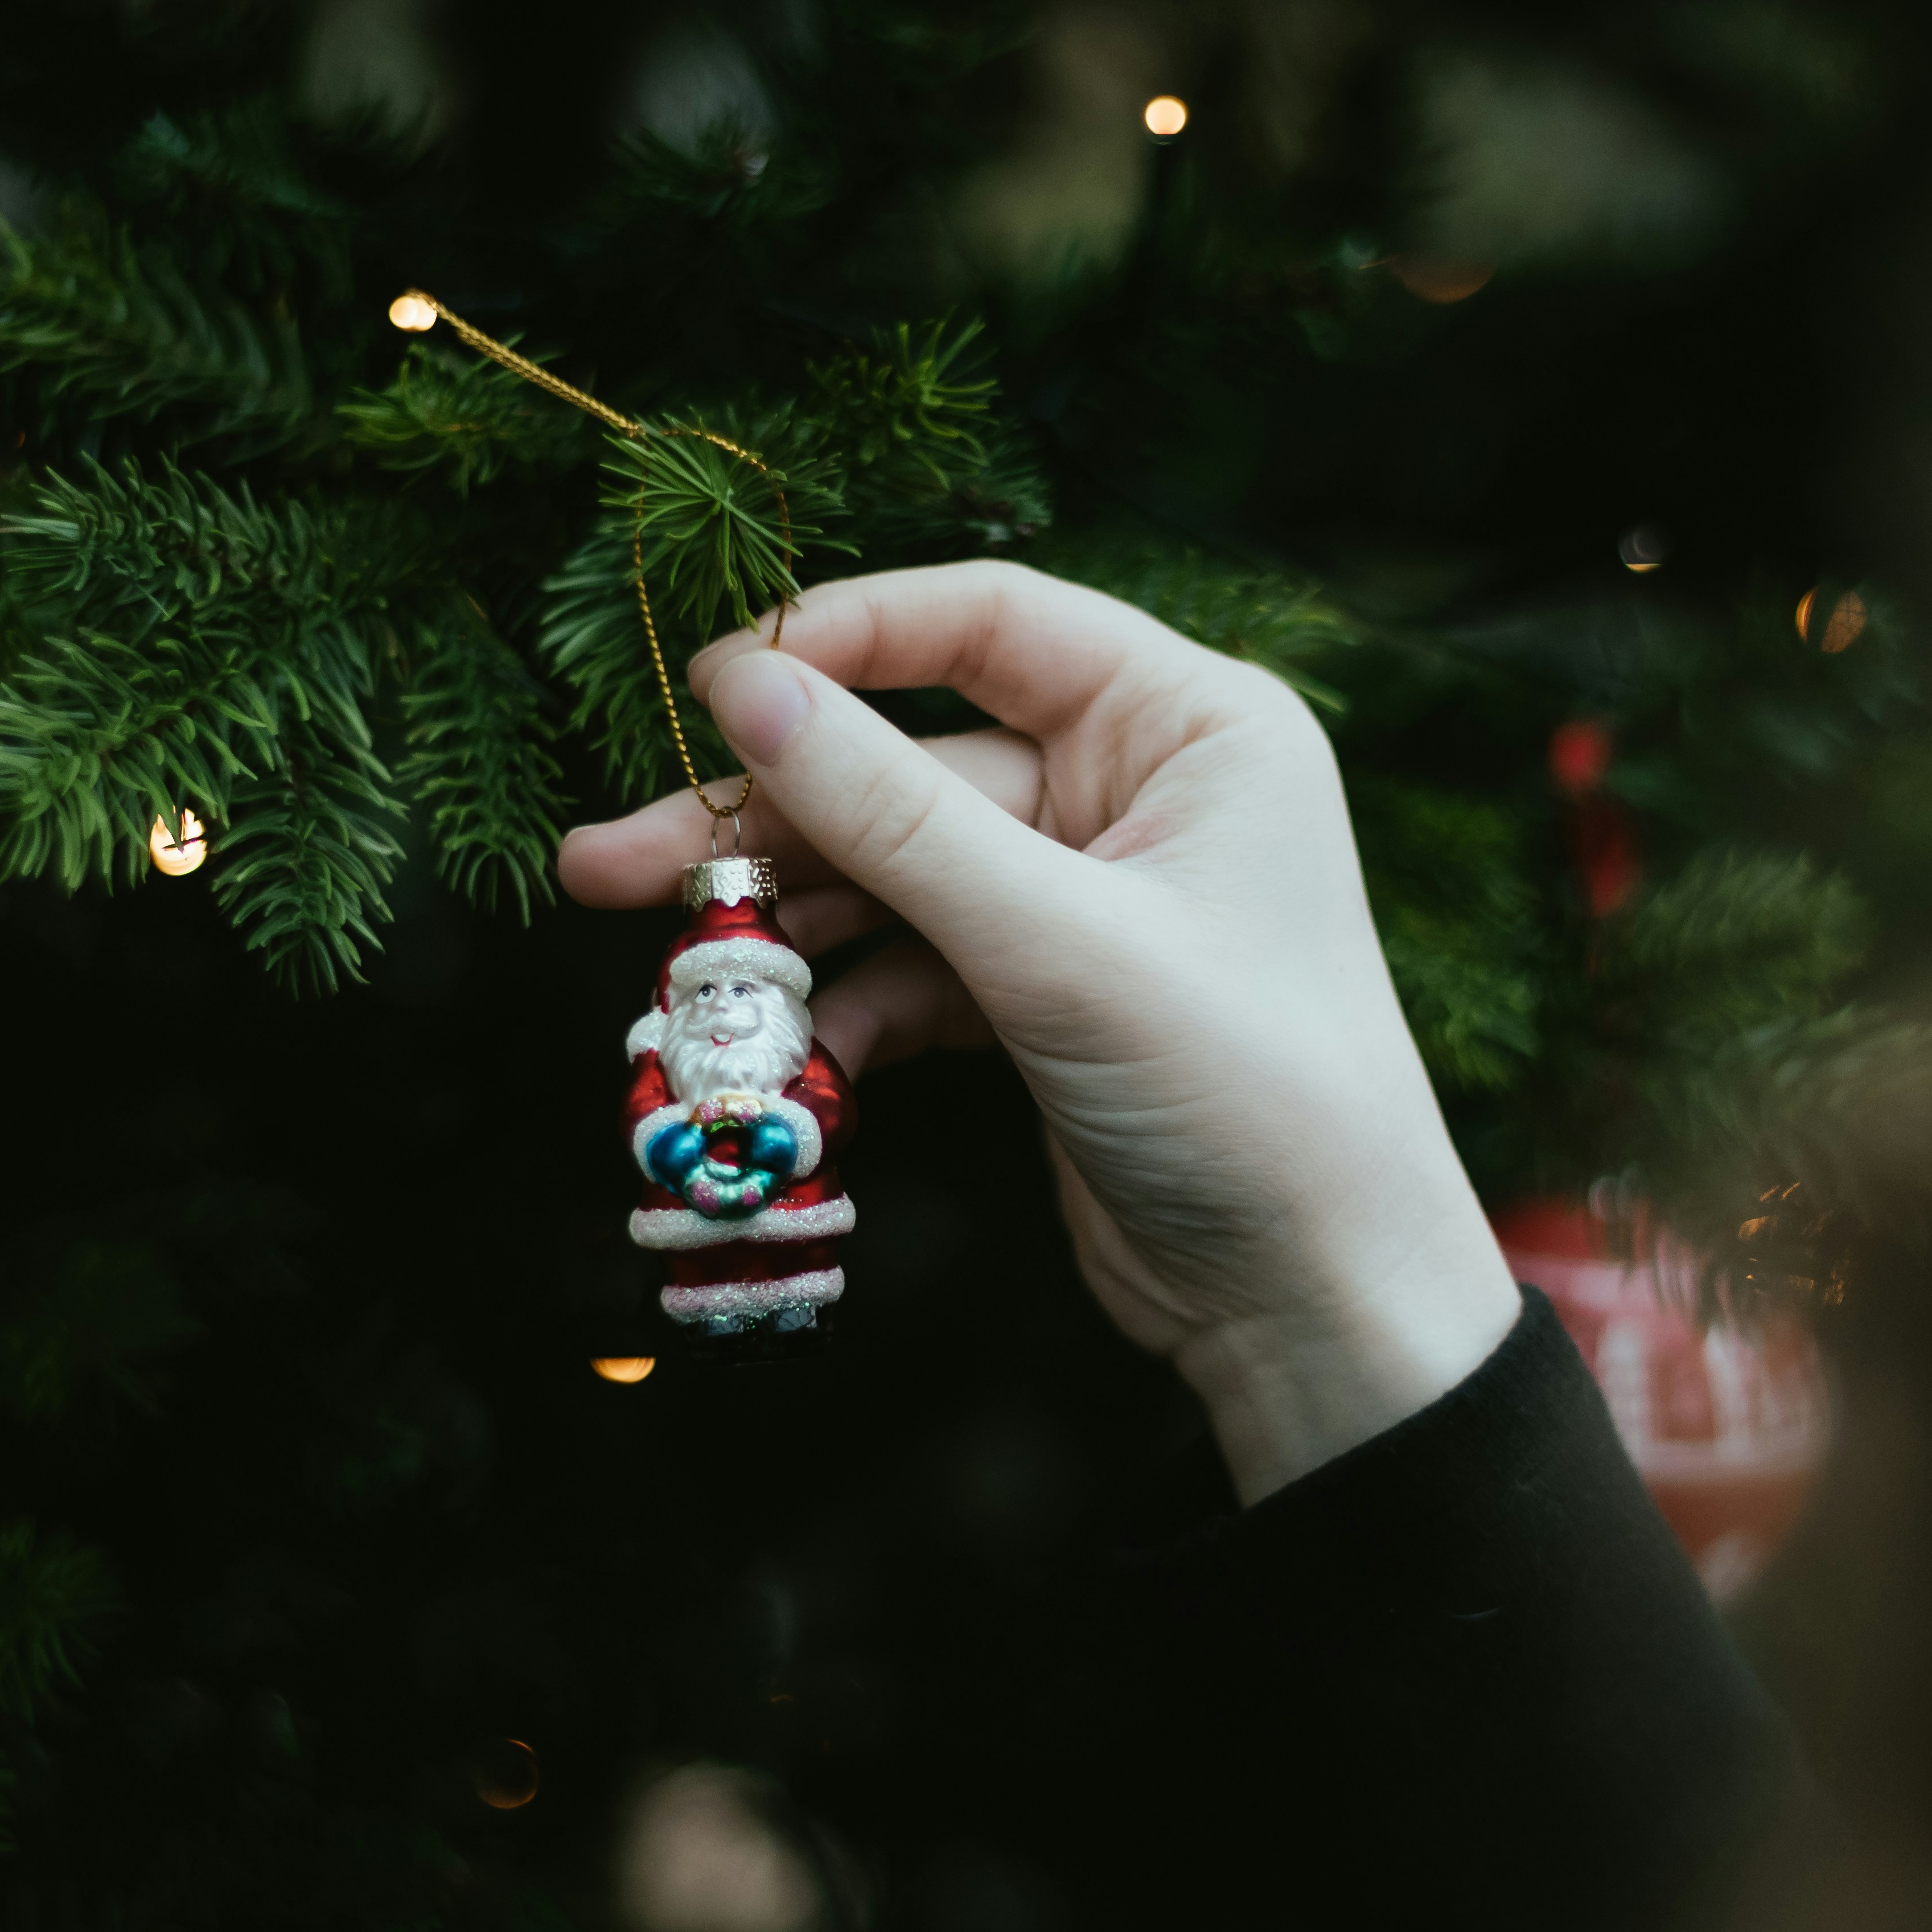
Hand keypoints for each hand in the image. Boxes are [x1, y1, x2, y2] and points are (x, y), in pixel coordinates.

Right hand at [559, 561, 1516, 1499]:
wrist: (1319, 1309)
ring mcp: (1090, 898)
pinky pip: (914, 966)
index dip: (844, 639)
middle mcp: (1145, 789)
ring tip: (663, 973)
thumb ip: (893, 814)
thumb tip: (742, 686)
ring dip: (782, 925)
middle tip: (611, 861)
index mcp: (1193, 725)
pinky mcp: (1047, 998)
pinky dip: (845, 1005)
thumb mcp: (1059, 945)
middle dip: (767, 818)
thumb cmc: (1249, 1100)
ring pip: (895, 874)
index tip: (710, 684)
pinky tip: (777, 1051)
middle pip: (913, 760)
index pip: (991, 622)